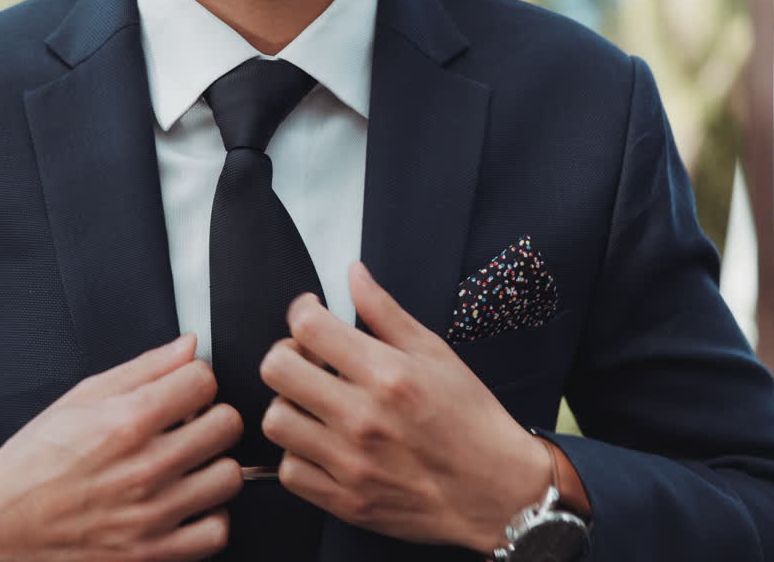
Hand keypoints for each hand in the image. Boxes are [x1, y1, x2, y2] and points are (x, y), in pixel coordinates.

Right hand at [0, 334, 243, 561]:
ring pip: (229, 476)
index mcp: (127, 422)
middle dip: (210, 418)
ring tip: (189, 465)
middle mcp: (145, 467)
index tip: (184, 391)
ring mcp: (152, 515)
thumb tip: (188, 347)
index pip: (204, 380)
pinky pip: (216, 532)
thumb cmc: (36, 461)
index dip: (195, 381)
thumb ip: (143, 369)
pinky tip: (187, 503)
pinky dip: (208, 517)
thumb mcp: (81, 398)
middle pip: (227, 424)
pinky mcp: (153, 553)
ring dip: (213, 466)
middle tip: (190, 426)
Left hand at [259, 263, 551, 554]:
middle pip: (276, 369)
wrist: (499, 493)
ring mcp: (350, 462)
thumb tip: (353, 274)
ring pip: (274, 420)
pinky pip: (289, 470)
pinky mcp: (345, 500)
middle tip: (307, 357)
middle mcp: (362, 417)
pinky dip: (298, 453)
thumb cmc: (472, 420)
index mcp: (387, 374)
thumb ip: (386, 312)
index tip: (312, 314)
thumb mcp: (436, 353)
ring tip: (313, 402)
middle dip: (287, 353)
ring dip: (289, 404)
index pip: (308, 326)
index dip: (302, 311)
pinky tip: (321, 441)